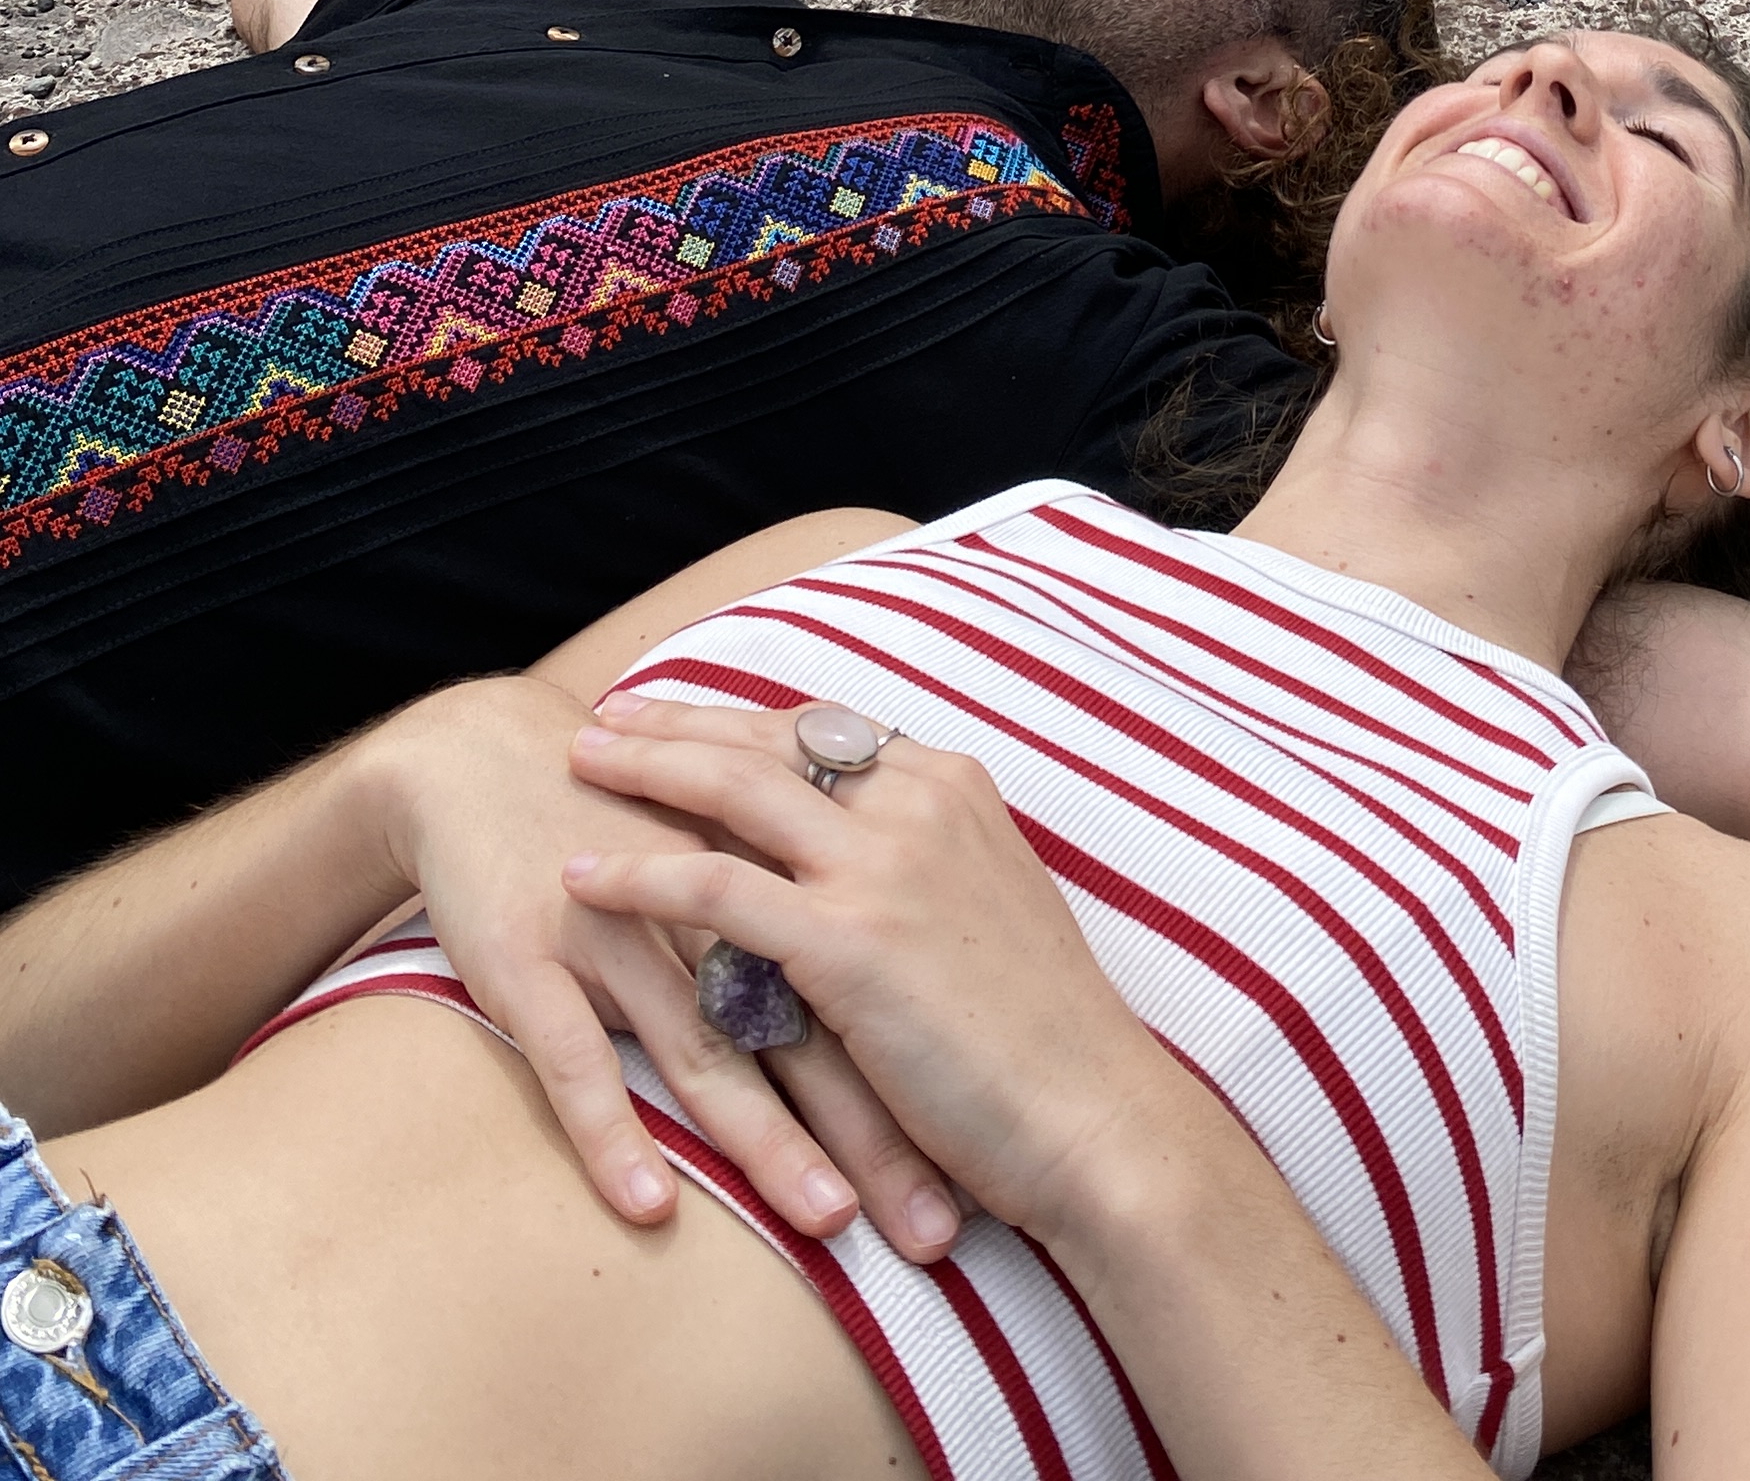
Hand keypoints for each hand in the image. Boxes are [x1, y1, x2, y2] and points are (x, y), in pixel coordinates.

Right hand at [376, 678, 961, 1256]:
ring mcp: (624, 933)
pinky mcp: (535, 963)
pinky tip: (650, 1206)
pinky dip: (614, 1134)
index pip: (870, 980)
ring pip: (711, 1050)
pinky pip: (578, 1062)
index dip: (926, 1069)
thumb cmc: (625, 813)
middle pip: (812, 1023)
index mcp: (770, 867)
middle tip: (935, 1223)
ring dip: (774, 1142)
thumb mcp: (732, 844)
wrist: (484, 757)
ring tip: (830, 1221)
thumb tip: (898, 997)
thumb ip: (809, 901)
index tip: (991, 1161)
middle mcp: (711, 900)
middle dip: (877, 1126)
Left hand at [567, 701, 1178, 1242]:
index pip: (825, 730)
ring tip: (579, 759)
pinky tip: (582, 875)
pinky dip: (639, 876)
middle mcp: (918, 802)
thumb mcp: (992, 908)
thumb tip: (866, 863)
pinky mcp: (845, 941)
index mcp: (954, 787)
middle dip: (680, 721)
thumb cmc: (1045, 1035)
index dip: (745, 721)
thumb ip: (926, 868)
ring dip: (645, 768)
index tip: (685, 716)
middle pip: (771, 740)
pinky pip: (713, 890)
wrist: (1093, 1111)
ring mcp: (881, 865)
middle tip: (607, 715)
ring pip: (734, 789)